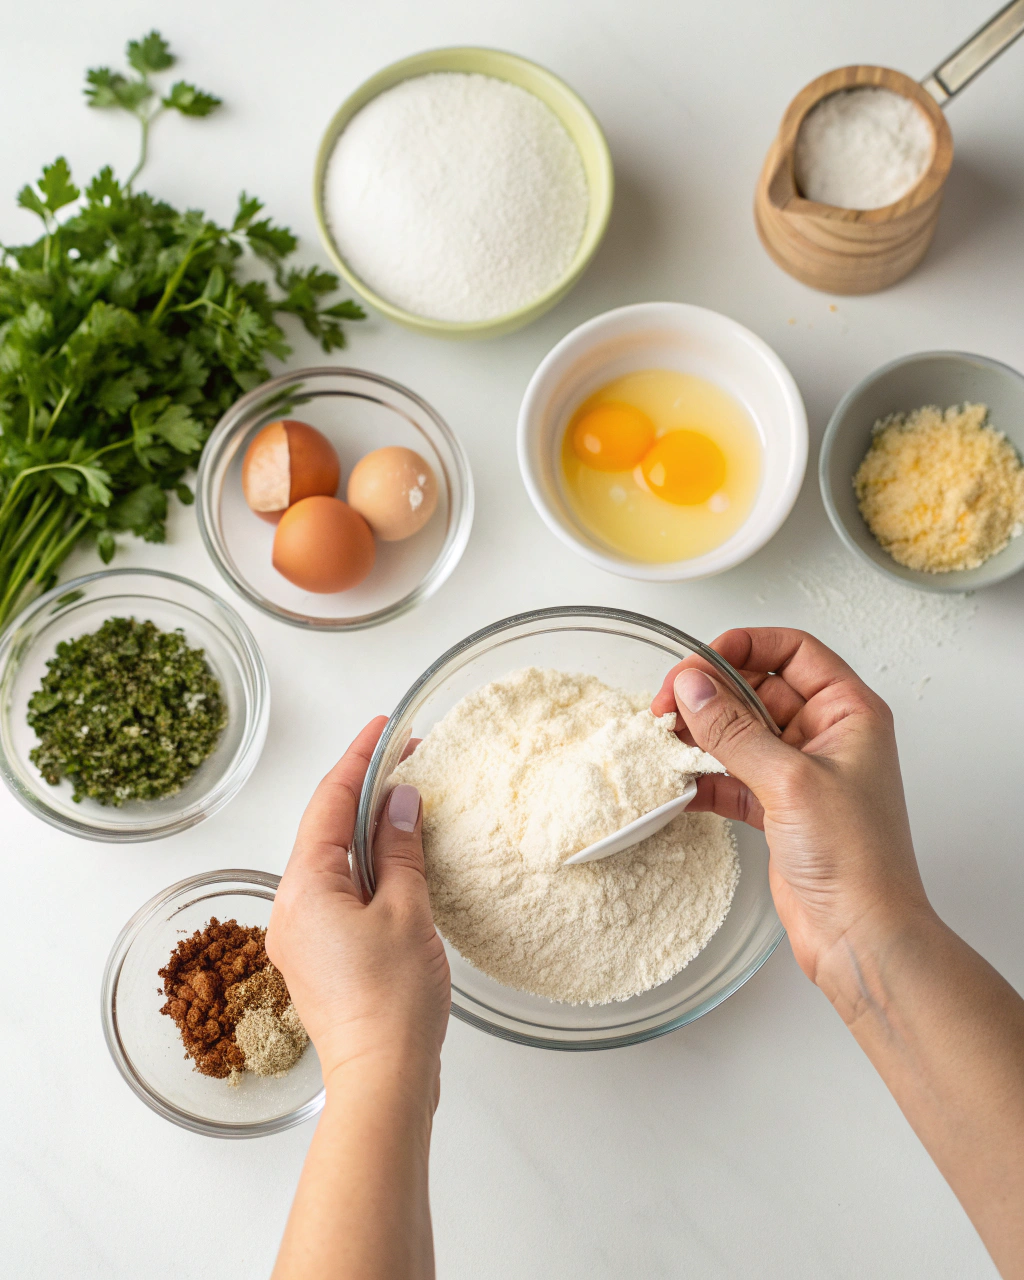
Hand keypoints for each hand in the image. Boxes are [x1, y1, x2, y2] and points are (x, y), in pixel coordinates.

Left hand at [267, 718, 449, 1095]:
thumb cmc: (392, 1003)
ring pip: (334, 862)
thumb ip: (400, 849)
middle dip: (365, 790)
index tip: (383, 727)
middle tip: (406, 758)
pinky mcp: (322, 957)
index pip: (330, 803)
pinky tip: (398, 861)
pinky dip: (368, 867)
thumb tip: (400, 801)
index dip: (359, 759)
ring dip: (368, 830)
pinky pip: (340, 892)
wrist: (382, 1081)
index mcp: (303, 888)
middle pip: (326, 829)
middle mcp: (291, 908)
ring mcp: (303, 936)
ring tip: (407, 801)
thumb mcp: (405, 911)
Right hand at [652, 628, 929, 987]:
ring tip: (664, 741)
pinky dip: (702, 778)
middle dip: (711, 693)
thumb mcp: (790, 780)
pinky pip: (730, 776)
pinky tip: (677, 784)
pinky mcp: (776, 808)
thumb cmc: (856, 858)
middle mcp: (825, 736)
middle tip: (668, 705)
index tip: (699, 661)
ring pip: (738, 732)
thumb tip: (692, 684)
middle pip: (757, 688)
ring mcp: (798, 773)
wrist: (861, 936)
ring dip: (700, 734)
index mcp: (848, 712)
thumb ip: (733, 729)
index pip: (794, 651)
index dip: (745, 646)